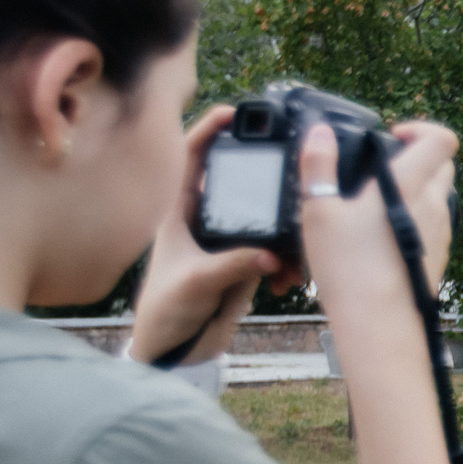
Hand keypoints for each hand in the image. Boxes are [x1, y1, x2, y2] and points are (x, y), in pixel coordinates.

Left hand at [128, 105, 289, 364]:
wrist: (175, 349)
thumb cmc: (165, 310)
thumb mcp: (195, 283)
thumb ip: (232, 266)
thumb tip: (271, 255)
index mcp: (179, 212)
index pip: (192, 158)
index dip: (209, 130)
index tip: (233, 114)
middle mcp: (205, 220)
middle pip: (236, 178)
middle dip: (263, 171)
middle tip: (287, 159)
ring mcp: (227, 240)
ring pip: (262, 216)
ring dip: (283, 227)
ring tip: (296, 240)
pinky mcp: (246, 263)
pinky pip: (276, 250)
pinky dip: (288, 260)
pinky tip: (289, 278)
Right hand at [298, 119, 459, 331]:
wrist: (379, 323)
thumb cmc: (349, 267)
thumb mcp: (318, 211)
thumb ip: (317, 166)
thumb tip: (318, 133)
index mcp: (410, 183)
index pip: (442, 139)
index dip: (422, 129)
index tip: (394, 136)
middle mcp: (434, 204)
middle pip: (443, 166)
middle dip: (419, 157)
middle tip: (383, 167)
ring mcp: (441, 232)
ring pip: (439, 197)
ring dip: (417, 189)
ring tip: (378, 203)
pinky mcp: (439, 257)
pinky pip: (435, 226)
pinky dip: (417, 219)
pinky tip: (384, 235)